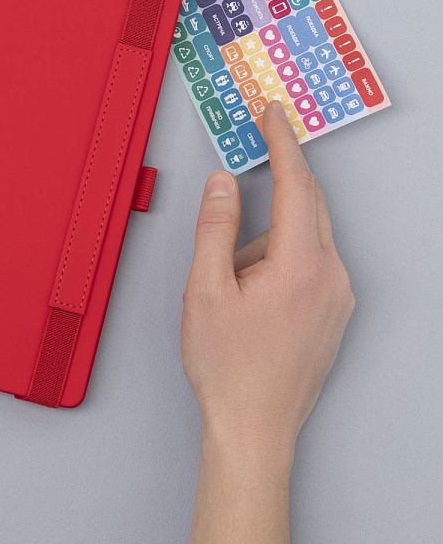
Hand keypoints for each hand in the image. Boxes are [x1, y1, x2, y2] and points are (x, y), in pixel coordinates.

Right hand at [183, 100, 353, 543]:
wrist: (254, 429)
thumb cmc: (228, 367)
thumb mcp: (205, 289)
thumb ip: (214, 227)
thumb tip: (224, 182)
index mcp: (300, 266)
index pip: (296, 185)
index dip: (282, 143)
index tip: (274, 115)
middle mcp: (331, 277)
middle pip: (307, 206)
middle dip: (277, 183)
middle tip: (251, 163)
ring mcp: (338, 297)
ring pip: (305, 237)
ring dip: (268, 237)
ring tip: (230, 282)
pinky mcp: (334, 313)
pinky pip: (311, 263)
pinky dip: (280, 258)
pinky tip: (251, 291)